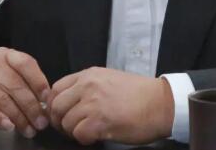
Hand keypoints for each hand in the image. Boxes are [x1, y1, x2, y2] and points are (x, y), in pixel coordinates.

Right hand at [0, 47, 49, 137]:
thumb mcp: (5, 73)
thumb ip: (23, 83)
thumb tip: (44, 103)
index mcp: (6, 55)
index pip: (26, 64)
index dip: (39, 81)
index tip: (47, 99)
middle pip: (16, 85)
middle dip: (31, 107)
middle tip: (41, 122)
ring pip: (2, 98)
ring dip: (18, 117)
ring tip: (28, 129)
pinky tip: (7, 126)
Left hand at [46, 67, 173, 144]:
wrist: (160, 103)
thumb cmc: (139, 94)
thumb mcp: (109, 79)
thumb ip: (88, 87)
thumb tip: (70, 102)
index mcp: (89, 75)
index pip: (56, 89)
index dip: (55, 105)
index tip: (62, 114)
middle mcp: (87, 86)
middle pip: (56, 106)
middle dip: (60, 121)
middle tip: (72, 128)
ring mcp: (93, 103)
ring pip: (66, 123)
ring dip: (74, 132)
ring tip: (89, 132)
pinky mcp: (99, 121)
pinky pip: (79, 135)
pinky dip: (85, 139)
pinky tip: (96, 136)